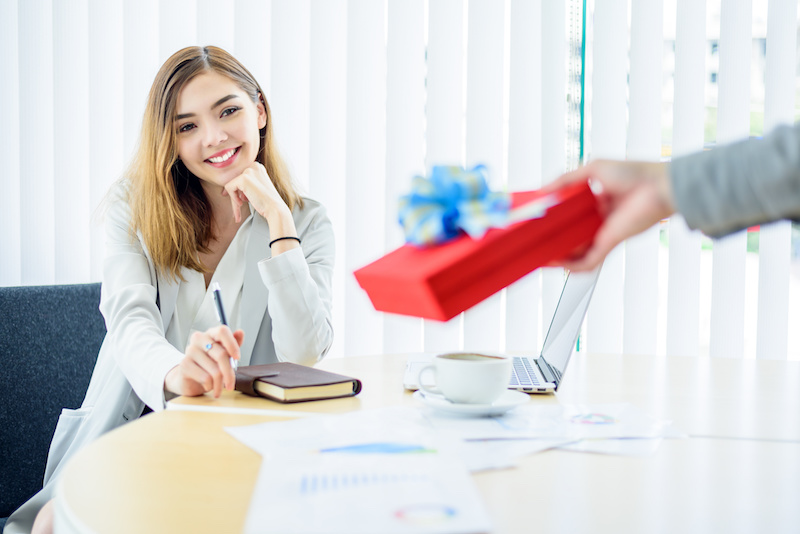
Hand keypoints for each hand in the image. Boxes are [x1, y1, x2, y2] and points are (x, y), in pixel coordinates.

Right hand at [165, 325, 243, 397]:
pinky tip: (207, 386)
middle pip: (221, 355)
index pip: (222, 331)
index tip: (238, 358)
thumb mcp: (224, 355)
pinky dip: (210, 386)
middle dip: (229, 374)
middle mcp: (199, 339)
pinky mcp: (184, 364)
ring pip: (214, 370)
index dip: (232, 344)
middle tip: (231, 386)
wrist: (189, 380)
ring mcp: (190, 350)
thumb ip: (233, 345)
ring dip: (219, 383)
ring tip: (218, 388)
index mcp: (211, 334)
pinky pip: (205, 378)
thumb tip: (241, 332)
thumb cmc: (209, 365)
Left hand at [223, 162, 291, 223]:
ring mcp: (248, 171)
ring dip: (234, 197)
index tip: (241, 199)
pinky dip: (233, 198)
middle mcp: (253, 165)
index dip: (239, 189)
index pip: (240, 176)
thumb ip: (247, 183)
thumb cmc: (267, 202)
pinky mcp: (243, 178)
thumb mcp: (258, 187)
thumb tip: (228, 187)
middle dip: (236, 194)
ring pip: (231, 184)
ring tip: (242, 205)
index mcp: (257, 167)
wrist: (275, 208)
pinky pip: (228, 188)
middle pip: (235, 180)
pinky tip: (242, 203)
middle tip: (240, 204)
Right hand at [544, 160, 674, 270]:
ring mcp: (603, 234)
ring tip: (539, 256)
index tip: (537, 221)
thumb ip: (567, 179)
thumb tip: (543, 189)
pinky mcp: (609, 243)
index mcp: (597, 203)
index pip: (570, 216)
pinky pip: (588, 262)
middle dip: (552, 241)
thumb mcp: (594, 168)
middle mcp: (599, 221)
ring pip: (577, 253)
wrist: (659, 186)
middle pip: (571, 236)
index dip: (554, 220)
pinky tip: (556, 264)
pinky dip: (572, 266)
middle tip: (533, 241)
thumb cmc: (636, 174)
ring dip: (558, 257)